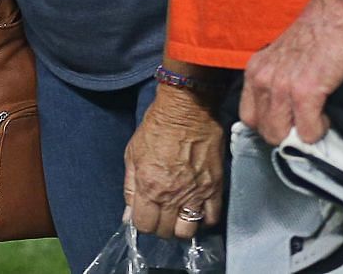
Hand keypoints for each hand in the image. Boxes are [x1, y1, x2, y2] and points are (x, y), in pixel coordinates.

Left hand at [125, 84, 225, 238]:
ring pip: (188, 231)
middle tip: (161, 214)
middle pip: (166, 231)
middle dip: (160, 227)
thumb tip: (129, 215)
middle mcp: (172, 196)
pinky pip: (212, 218)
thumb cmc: (155, 129)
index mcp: (148, 187)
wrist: (186, 112)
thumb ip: (130, 187)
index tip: (144, 216)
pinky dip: (204, 219)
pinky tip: (198, 211)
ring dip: (182, 227)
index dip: (142, 224)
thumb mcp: (132, 154)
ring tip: (179, 216)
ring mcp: (195, 194)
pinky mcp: (214, 189)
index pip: (144, 225)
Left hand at [240, 3, 342, 144]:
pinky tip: (326, 115)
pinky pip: (307, 131)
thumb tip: (283, 114)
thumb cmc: (315, 36)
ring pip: (281, 136)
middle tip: (306, 123)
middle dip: (287, 135)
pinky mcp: (305, 91)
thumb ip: (276, 82)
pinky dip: (319, 131)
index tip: (289, 122)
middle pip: (264, 131)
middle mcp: (261, 79)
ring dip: (302, 135)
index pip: (248, 117)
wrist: (334, 14)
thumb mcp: (281, 59)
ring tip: (316, 118)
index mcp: (254, 72)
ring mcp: (281, 86)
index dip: (270, 125)